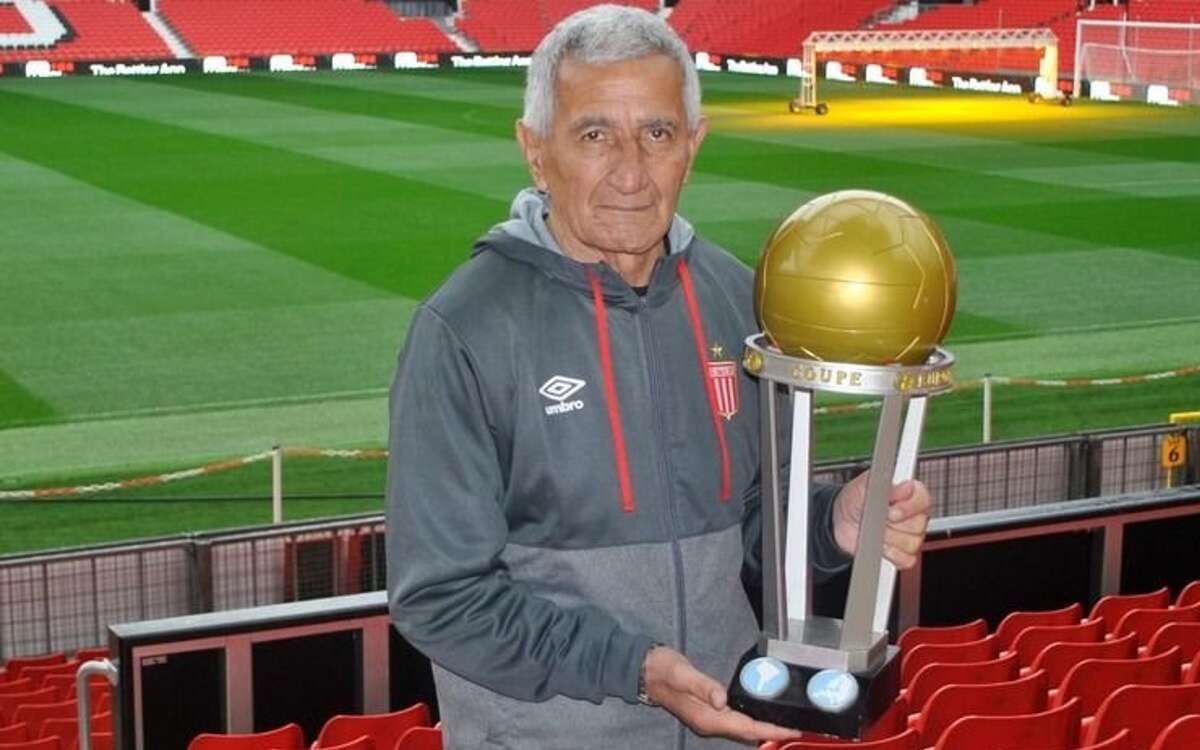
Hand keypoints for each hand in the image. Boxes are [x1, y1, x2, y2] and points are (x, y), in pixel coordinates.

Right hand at [642, 646, 795, 742]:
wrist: (644, 671)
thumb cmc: (663, 669)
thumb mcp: (682, 673)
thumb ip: (702, 686)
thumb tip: (723, 700)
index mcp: (707, 717)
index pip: (746, 728)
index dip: (770, 731)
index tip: (792, 731)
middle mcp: (709, 723)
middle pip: (748, 733)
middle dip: (772, 732)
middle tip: (798, 726)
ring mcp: (708, 719)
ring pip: (742, 729)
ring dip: (764, 727)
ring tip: (786, 722)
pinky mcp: (707, 712)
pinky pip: (736, 721)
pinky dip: (752, 720)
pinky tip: (761, 712)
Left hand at [832, 474, 930, 569]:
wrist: (840, 521)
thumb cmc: (855, 500)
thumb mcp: (863, 486)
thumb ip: (885, 484)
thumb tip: (908, 486)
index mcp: (909, 494)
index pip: (923, 500)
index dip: (907, 507)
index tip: (890, 511)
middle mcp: (915, 515)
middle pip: (918, 525)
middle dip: (892, 524)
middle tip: (877, 519)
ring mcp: (912, 536)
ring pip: (912, 543)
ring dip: (889, 539)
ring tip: (876, 531)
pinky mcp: (904, 554)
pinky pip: (907, 560)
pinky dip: (892, 555)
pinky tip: (880, 546)